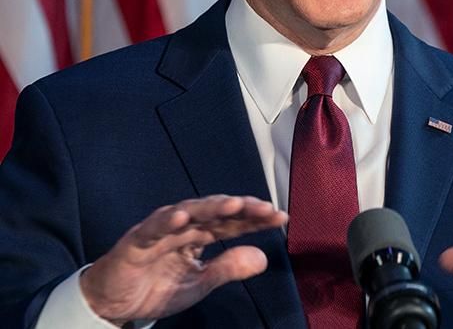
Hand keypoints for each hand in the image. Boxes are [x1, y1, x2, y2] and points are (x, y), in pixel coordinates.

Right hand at [79, 195, 286, 323]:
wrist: (114, 304)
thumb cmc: (156, 287)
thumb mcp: (200, 283)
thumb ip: (228, 268)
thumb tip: (263, 257)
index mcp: (200, 236)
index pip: (233, 223)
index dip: (256, 219)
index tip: (281, 217)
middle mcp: (183, 227)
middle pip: (216, 212)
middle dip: (241, 208)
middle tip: (265, 208)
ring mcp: (160, 231)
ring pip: (188, 213)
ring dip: (210, 207)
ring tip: (233, 205)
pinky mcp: (136, 242)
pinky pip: (151, 230)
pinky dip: (165, 222)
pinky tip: (181, 218)